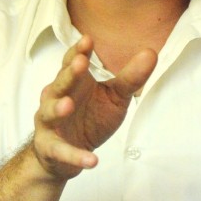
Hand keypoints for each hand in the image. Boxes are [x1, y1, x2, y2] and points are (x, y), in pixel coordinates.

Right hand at [32, 36, 155, 179]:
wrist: (64, 156)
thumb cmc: (89, 118)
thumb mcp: (114, 97)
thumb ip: (129, 78)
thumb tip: (151, 52)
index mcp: (72, 83)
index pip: (71, 62)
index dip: (78, 52)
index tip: (88, 40)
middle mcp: (56, 98)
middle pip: (60, 83)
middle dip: (69, 74)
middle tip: (80, 63)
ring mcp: (50, 123)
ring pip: (49, 113)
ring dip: (57, 109)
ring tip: (68, 105)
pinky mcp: (50, 148)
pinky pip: (62, 151)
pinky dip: (75, 156)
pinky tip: (91, 160)